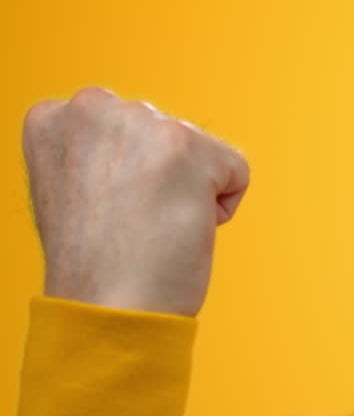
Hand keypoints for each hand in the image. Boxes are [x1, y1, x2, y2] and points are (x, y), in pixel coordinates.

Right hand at [22, 87, 250, 316]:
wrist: (107, 309)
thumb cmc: (97, 265)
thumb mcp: (75, 189)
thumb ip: (103, 155)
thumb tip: (147, 153)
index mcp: (55, 117)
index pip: (127, 130)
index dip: (128, 179)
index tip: (106, 213)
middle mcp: (91, 106)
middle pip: (166, 134)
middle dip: (161, 179)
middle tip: (131, 224)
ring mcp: (139, 121)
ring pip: (201, 152)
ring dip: (189, 193)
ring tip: (150, 228)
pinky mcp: (185, 144)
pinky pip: (235, 172)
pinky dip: (221, 208)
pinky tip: (179, 230)